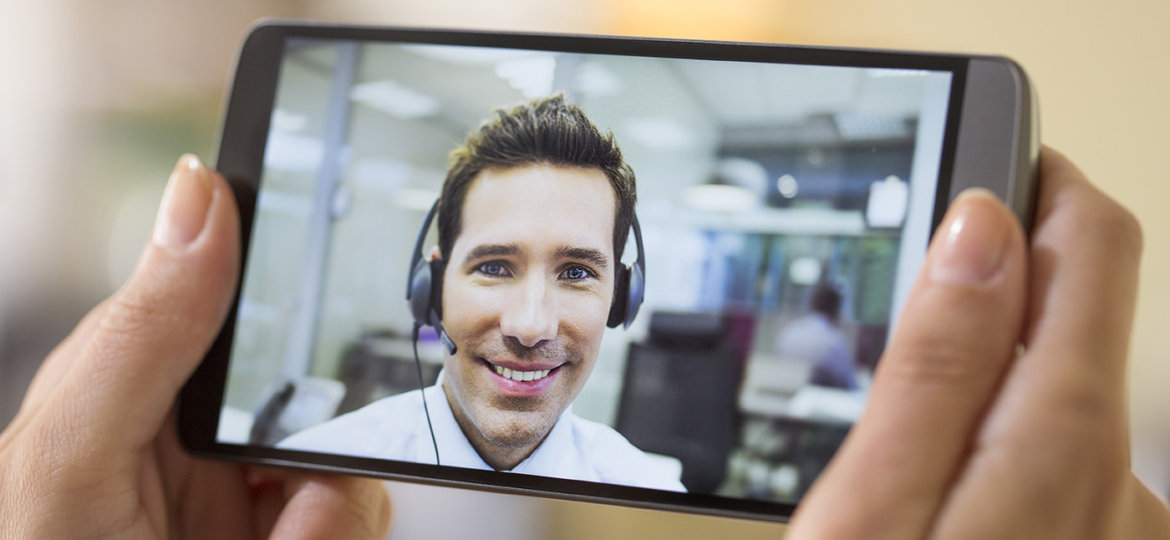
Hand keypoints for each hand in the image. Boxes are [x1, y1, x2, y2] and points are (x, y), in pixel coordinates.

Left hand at [0, 156, 391, 538]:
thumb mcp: (72, 453)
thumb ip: (141, 331)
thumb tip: (199, 194)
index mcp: (153, 386)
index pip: (252, 306)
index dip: (303, 294)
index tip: (331, 302)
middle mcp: (214, 444)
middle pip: (328, 399)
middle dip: (323, 449)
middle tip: (281, 494)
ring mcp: (260, 506)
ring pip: (358, 474)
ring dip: (329, 519)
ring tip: (273, 539)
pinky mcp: (299, 539)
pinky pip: (360, 524)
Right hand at [787, 147, 1169, 537]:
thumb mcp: (870, 506)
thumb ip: (933, 368)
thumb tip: (976, 229)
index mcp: (1062, 440)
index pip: (1092, 241)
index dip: (1033, 182)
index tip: (976, 161)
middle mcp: (1119, 477)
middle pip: (1078, 312)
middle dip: (994, 281)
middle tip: (907, 280)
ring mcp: (1116, 520)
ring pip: (1061, 389)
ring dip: (992, 372)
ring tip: (904, 407)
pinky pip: (1058, 459)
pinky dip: (1001, 442)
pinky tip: (943, 482)